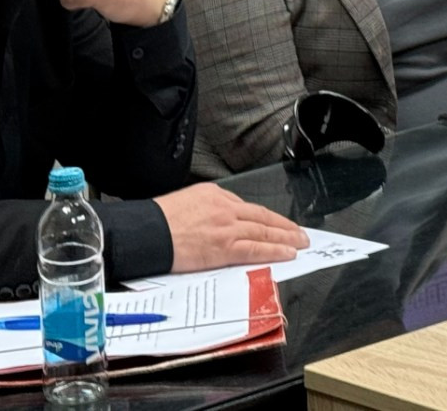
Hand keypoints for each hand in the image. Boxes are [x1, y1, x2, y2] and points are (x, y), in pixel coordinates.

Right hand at [154, 184, 309, 271]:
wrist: (146, 233)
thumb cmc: (158, 221)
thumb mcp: (186, 202)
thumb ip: (207, 209)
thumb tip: (218, 221)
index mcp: (214, 194)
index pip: (247, 207)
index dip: (265, 217)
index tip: (276, 223)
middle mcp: (225, 207)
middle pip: (262, 216)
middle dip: (284, 225)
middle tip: (300, 233)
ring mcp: (227, 227)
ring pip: (264, 231)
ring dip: (285, 238)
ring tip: (300, 243)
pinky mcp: (224, 247)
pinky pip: (255, 248)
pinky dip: (274, 250)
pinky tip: (287, 252)